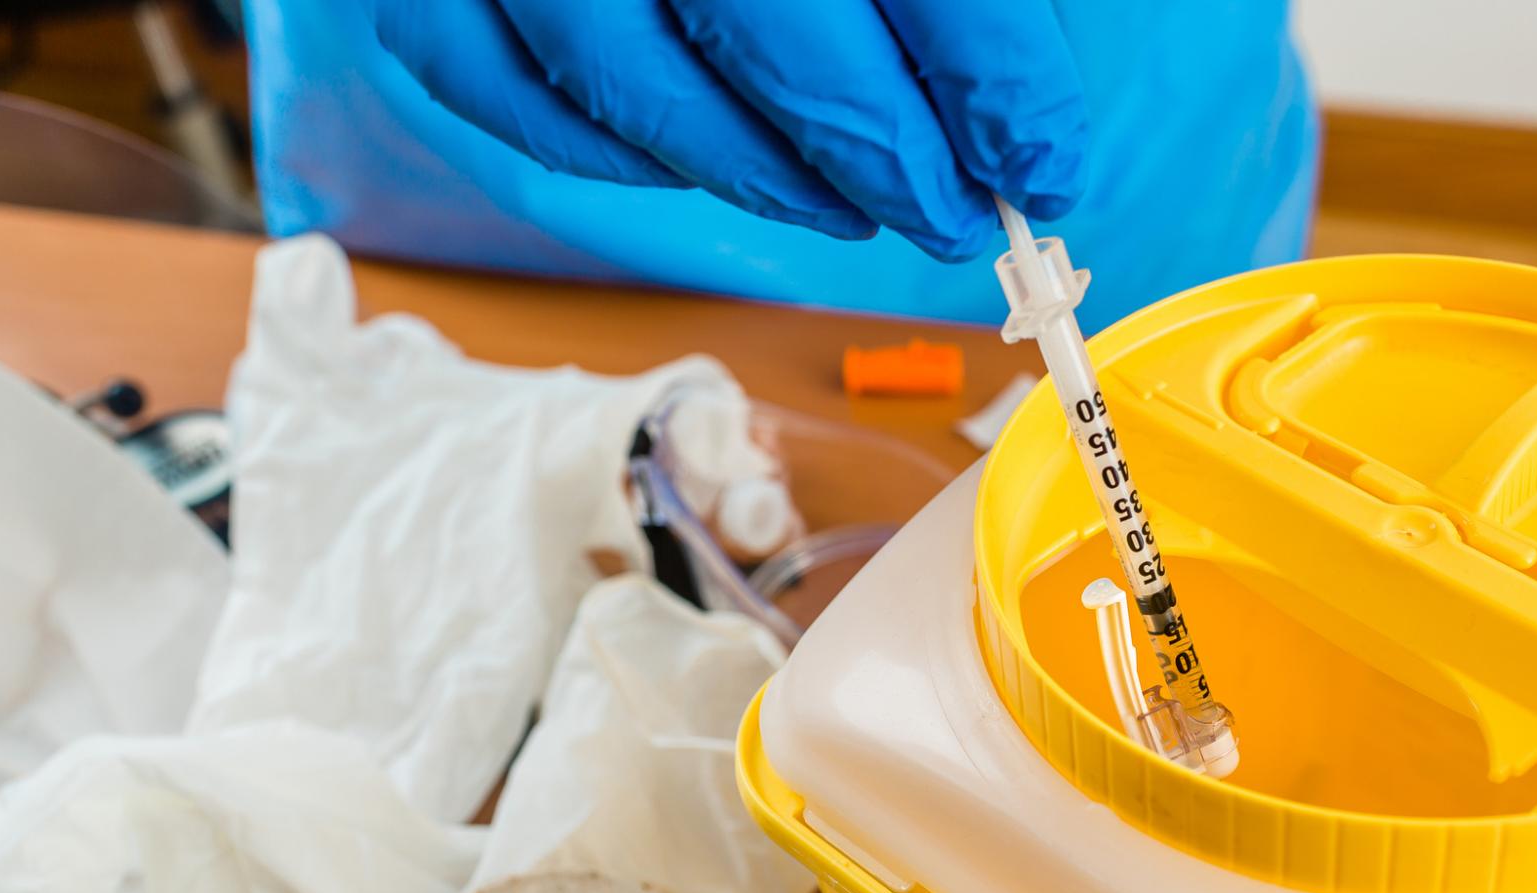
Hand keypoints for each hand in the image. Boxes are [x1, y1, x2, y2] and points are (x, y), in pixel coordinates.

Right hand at [368, 0, 1090, 260]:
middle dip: (888, 156)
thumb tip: (1010, 96)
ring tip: (847, 207)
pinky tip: (687, 164)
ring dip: (762, 178)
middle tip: (950, 217)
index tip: (1042, 164)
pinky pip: (495, 87)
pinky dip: (601, 151)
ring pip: (638, 85)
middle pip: (780, 32)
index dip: (997, 81)